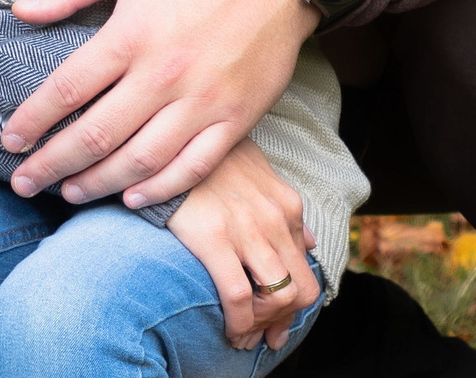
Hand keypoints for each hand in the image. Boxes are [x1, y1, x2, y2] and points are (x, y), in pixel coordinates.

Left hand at [1, 0, 313, 207]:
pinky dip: (159, 189)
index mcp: (132, 34)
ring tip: (69, 192)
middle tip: (23, 183)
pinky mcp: (237, 119)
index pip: (67, 89)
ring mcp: (204, 102)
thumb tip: (21, 10)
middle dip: (52, 164)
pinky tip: (131, 196)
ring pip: (140, 160)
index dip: (33, 120)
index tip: (10, 139)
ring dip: (98, 183)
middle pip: (96, 134)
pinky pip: (193, 167)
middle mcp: (165, 75)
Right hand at [167, 138, 319, 351]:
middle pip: (301, 288)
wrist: (165, 141)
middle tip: (263, 335)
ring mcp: (248, 229)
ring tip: (244, 335)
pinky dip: (240, 325)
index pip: (305, 267)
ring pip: (279, 297)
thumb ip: (282, 206)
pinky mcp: (215, 238)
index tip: (275, 320)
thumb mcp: (256, 169)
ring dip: (263, 325)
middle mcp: (276, 218)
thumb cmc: (206, 159)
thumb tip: (309, 241)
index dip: (292, 301)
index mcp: (286, 205)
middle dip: (283, 320)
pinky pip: (239, 298)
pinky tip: (230, 332)